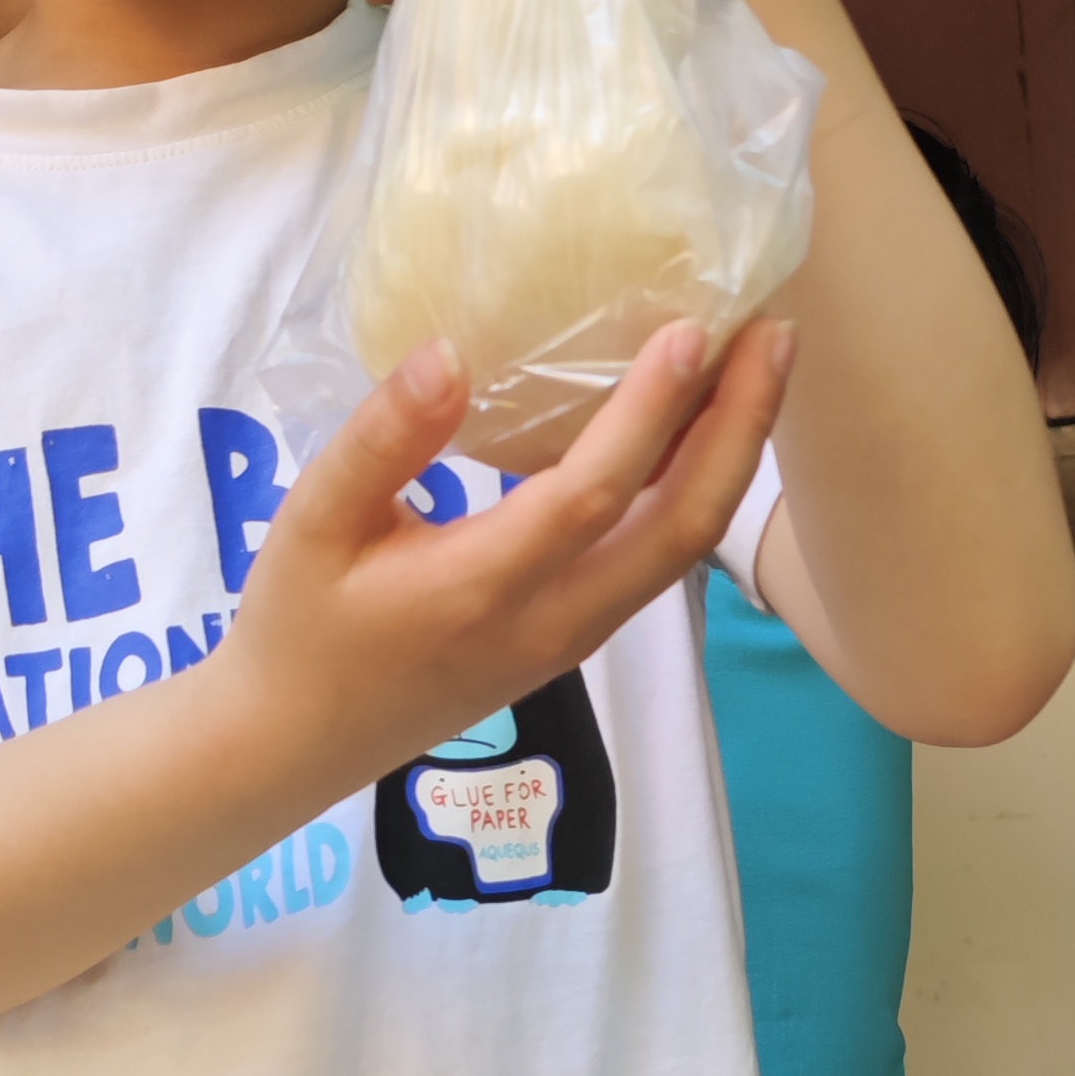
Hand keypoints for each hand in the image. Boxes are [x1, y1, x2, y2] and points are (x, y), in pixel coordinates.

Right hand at [226, 313, 793, 791]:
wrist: (297, 745)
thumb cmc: (297, 625)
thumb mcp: (312, 523)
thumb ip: (379, 440)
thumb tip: (449, 354)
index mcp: (480, 588)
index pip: (594, 494)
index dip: (651, 412)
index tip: (692, 330)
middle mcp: (550, 623)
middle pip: (681, 529)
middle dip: (740, 429)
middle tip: (778, 334)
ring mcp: (572, 639)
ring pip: (682, 550)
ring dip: (729, 458)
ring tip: (760, 367)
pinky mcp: (574, 640)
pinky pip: (656, 561)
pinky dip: (694, 490)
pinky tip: (700, 427)